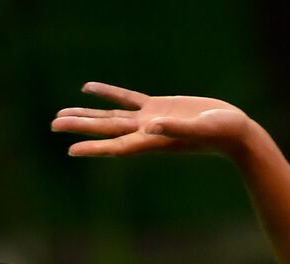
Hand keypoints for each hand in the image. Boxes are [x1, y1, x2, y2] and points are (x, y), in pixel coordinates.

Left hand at [51, 83, 258, 159]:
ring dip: (87, 115)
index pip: (118, 145)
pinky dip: (108, 94)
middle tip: (53, 125)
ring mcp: (151, 119)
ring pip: (112, 117)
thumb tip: (151, 126)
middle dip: (80, 127)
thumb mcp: (200, 130)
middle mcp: (147, 132)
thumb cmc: (223, 134)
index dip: (94, 147)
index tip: (70, 149)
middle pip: (107, 130)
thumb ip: (176, 129)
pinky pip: (127, 99)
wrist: (236, 132)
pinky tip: (88, 88)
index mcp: (155, 140)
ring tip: (62, 114)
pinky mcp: (159, 107)